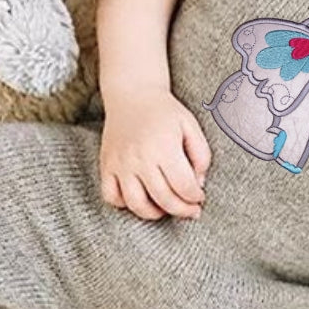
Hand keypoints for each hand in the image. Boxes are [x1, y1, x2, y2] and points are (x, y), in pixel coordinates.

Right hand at [100, 90, 211, 220]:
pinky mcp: (107, 166)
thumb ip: (202, 155)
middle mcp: (140, 157)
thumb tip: (198, 184)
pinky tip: (139, 198)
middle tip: (190, 210)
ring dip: (154, 213)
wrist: (132, 94)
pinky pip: (111, 197)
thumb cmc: (165, 112)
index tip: (199, 198)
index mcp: (164, 146)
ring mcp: (120, 163)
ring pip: (136, 204)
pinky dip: (124, 205)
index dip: (195, 198)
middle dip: (182, 210)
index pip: (183, 186)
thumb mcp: (191, 126)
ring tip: (165, 208)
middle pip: (163, 199)